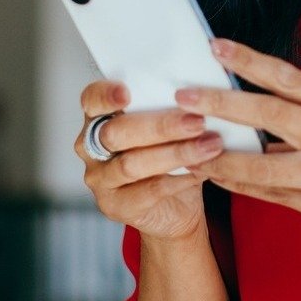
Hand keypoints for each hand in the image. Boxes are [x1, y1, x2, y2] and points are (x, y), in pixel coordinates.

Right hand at [76, 79, 226, 240]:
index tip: (128, 93)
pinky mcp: (115, 206)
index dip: (105, 95)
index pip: (91, 100)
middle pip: (115, 133)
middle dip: (159, 126)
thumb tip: (197, 91)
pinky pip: (148, 190)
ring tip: (209, 146)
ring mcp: (100, 180)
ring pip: (131, 164)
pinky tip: (202, 170)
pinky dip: (179, 179)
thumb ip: (169, 107)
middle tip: (197, 122)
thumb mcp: (167, 128)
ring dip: (175, 153)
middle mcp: (91, 148)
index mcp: (100, 119)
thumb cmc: (169, 156)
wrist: (176, 209)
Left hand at [181, 38, 300, 257]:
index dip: (249, 61)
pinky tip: (218, 178)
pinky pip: (275, 195)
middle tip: (186, 96)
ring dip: (223, 158)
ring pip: (265, 164)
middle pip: (271, 114)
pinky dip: (244, 186)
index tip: (216, 47)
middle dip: (223, 104)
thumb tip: (264, 108)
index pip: (289, 77)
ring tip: (189, 150)